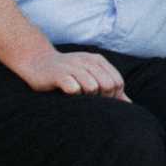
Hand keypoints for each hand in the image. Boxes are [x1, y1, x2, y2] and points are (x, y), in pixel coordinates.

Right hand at [15, 42, 129, 99]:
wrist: (37, 61)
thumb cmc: (67, 72)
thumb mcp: (90, 75)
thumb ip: (110, 88)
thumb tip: (129, 104)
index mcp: (97, 60)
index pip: (118, 82)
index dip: (115, 97)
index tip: (104, 103)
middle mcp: (86, 61)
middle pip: (108, 85)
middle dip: (103, 100)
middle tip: (91, 103)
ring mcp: (72, 66)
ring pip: (93, 87)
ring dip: (88, 99)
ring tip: (80, 99)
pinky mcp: (58, 74)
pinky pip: (74, 88)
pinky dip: (74, 95)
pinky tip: (69, 96)